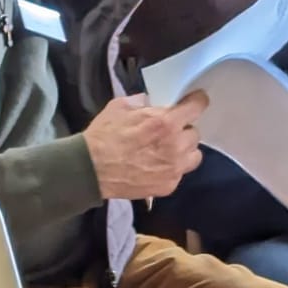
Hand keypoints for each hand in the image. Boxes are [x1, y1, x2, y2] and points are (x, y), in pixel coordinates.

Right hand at [82, 90, 207, 199]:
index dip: (196, 102)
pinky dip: (172, 167)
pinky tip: (156, 165)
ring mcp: (174, 169)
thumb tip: (153, 102)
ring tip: (167, 150)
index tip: (194, 102)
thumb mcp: (120, 106)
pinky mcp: (168, 186)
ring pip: (194, 154)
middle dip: (182, 129)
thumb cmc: (103, 136)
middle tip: (167, 131)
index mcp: (166, 123)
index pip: (197, 107)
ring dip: (184, 150)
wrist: (90, 169)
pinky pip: (180, 172)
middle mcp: (176, 146)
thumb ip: (143, 102)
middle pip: (194, 133)